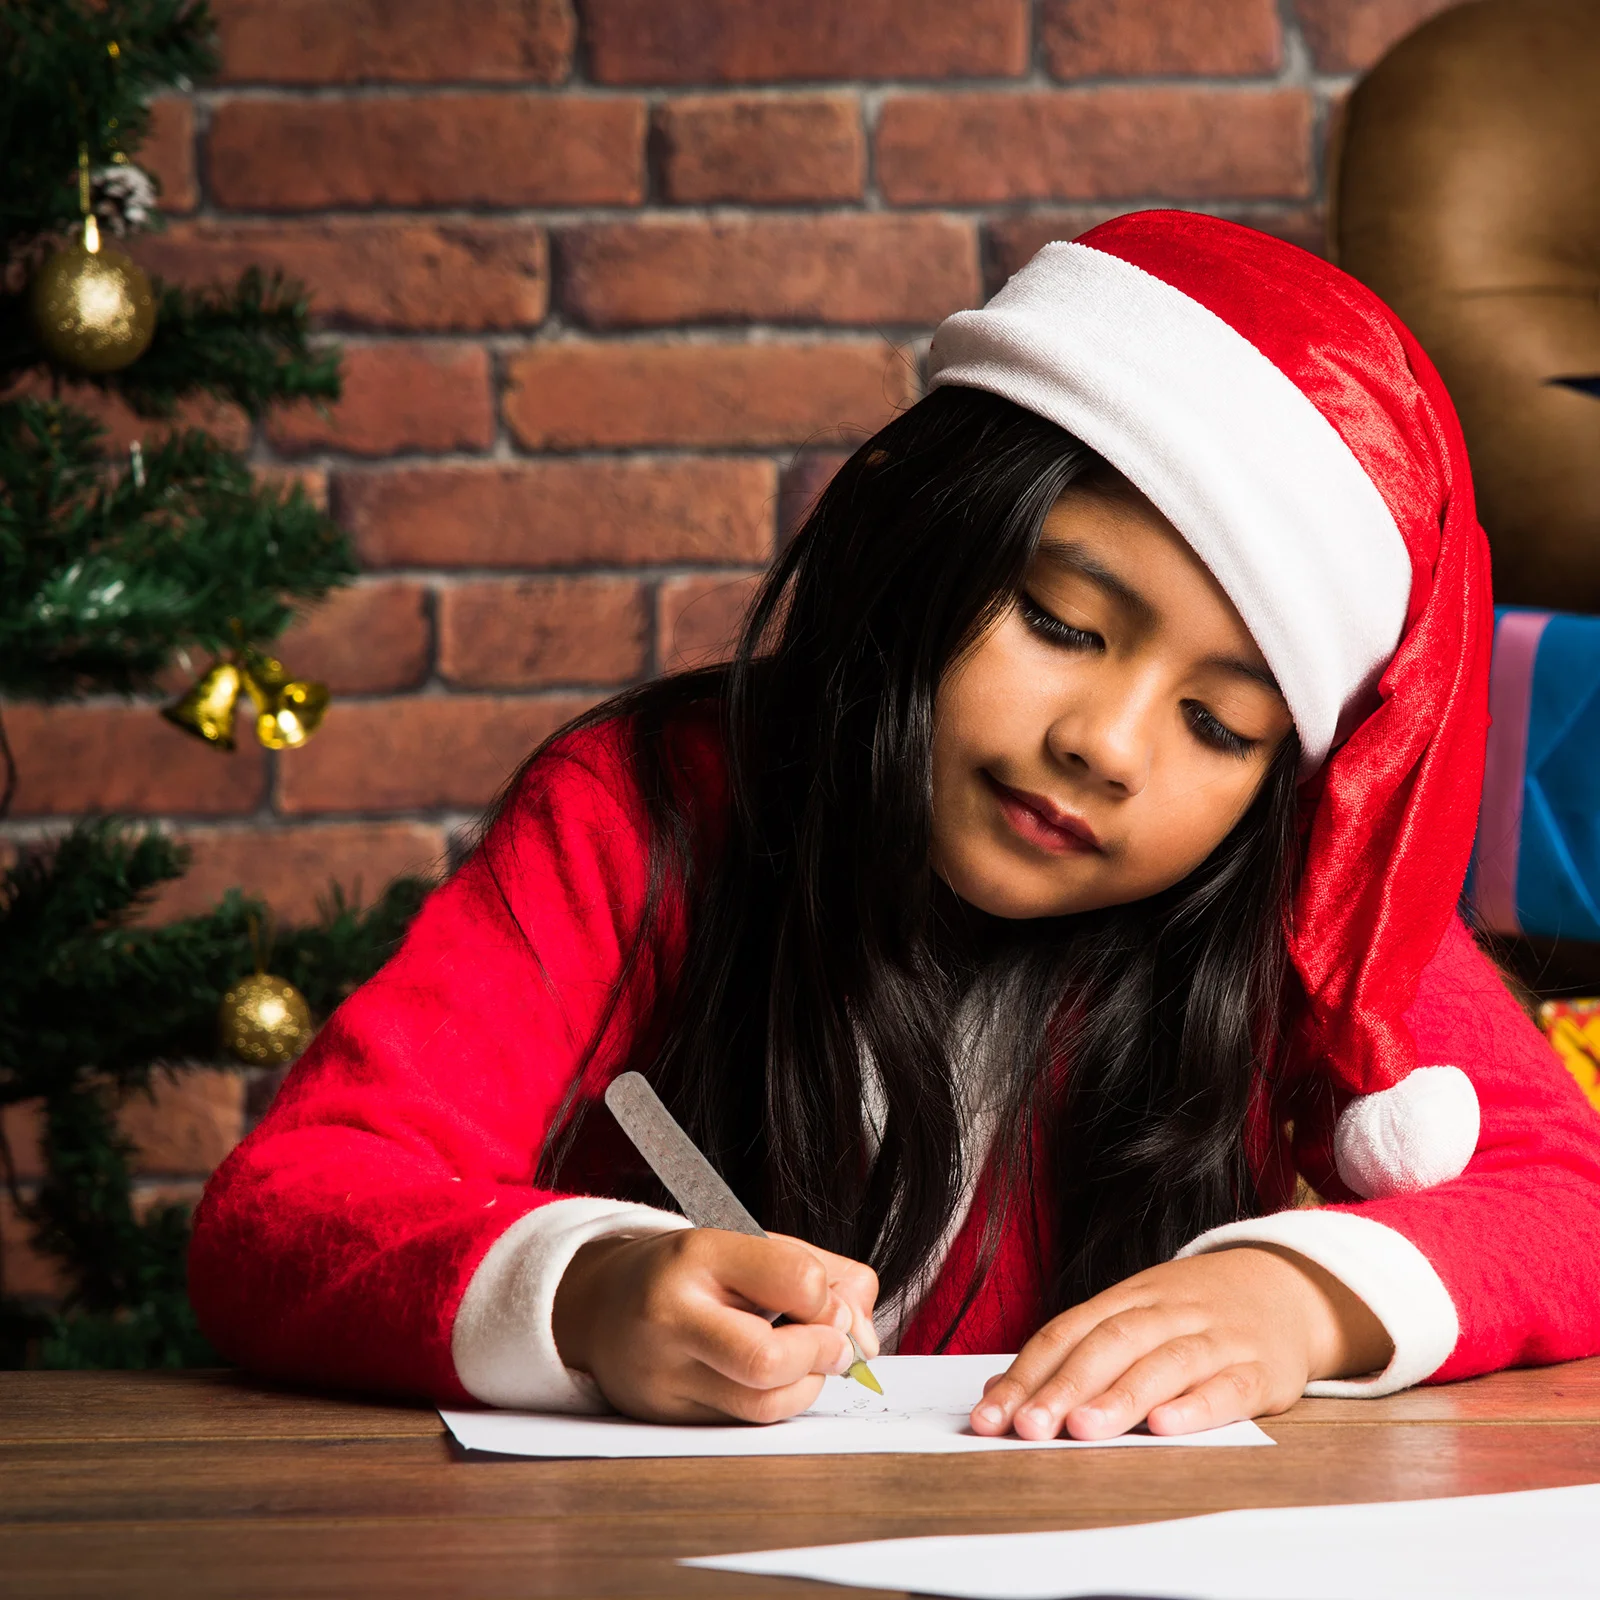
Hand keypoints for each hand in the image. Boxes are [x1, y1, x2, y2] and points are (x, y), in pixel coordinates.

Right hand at [552, 1228, 878, 1423]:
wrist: (602, 1305)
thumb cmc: (695, 1273)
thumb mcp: (753, 1246)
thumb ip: (824, 1275)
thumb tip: (865, 1340)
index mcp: (699, 1253)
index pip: (796, 1281)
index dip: (832, 1300)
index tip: (832, 1303)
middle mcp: (672, 1316)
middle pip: (770, 1360)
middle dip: (823, 1355)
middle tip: (836, 1346)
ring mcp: (662, 1375)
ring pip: (763, 1406)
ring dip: (807, 1387)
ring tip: (804, 1361)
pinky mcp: (666, 1418)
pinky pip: (745, 1426)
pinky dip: (776, 1405)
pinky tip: (770, 1380)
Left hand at [969, 1245, 1391, 1440]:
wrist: (1286, 1288)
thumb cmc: (1192, 1313)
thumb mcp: (1132, 1316)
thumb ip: (1072, 1351)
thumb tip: (999, 1393)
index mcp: (1126, 1298)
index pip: (1066, 1332)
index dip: (1026, 1375)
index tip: (988, 1416)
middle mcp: (1166, 1312)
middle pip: (1108, 1345)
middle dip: (1063, 1387)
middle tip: (1027, 1426)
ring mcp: (1215, 1337)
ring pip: (1163, 1363)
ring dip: (1120, 1397)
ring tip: (1082, 1429)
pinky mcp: (1260, 1369)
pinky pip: (1228, 1386)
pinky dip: (1197, 1405)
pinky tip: (1166, 1426)